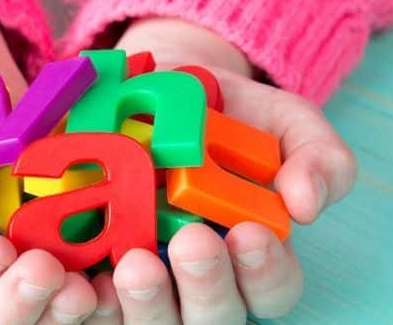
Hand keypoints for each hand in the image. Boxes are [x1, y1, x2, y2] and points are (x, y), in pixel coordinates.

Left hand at [82, 18, 357, 323]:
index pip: (270, 289)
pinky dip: (81, 300)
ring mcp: (142, 281)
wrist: (158, 91)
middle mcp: (196, 281)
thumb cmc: (229, 116)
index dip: (264, 272)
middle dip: (204, 289)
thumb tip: (308, 203)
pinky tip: (75, 278)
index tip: (251, 232)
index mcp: (251, 258)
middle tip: (193, 243)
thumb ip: (317, 157)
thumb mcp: (286, 123)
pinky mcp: (91, 269)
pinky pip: (86, 304)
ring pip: (146, 321)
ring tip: (131, 265)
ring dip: (141, 305)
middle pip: (208, 319)